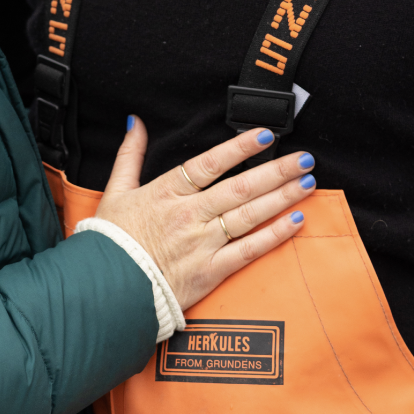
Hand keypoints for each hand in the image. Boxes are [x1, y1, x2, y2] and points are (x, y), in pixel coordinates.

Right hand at [94, 116, 312, 312]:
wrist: (106, 290)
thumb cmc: (111, 242)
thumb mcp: (115, 191)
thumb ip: (129, 155)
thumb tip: (134, 123)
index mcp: (166, 193)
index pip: (210, 164)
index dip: (239, 148)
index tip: (265, 136)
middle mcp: (189, 216)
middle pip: (240, 188)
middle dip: (276, 171)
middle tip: (303, 158)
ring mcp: (202, 244)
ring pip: (249, 215)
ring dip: (282, 197)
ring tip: (306, 183)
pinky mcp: (210, 271)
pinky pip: (249, 251)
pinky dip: (274, 235)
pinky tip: (294, 221)